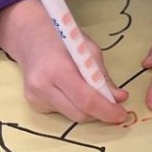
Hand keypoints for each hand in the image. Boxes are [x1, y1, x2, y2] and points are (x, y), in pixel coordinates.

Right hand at [0, 0, 128, 123]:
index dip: (107, 110)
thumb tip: (120, 98)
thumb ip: (103, 76)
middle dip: (100, 113)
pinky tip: (71, 89)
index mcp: (57, 69)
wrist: (30, 36)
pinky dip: (73, 105)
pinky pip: (61, 112)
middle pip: (79, 114)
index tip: (122, 114)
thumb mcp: (88, 49)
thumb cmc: (62, 37)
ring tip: (91, 91)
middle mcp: (42, 86)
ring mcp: (34, 97)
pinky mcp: (33, 103)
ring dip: (87, 109)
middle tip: (114, 105)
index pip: (86, 100)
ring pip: (71, 116)